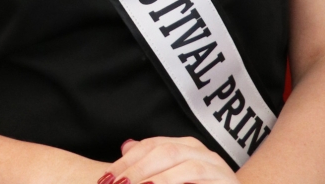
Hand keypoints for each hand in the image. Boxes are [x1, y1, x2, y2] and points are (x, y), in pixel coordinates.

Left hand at [97, 135, 238, 183]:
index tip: (106, 179)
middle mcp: (203, 152)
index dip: (127, 162)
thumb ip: (153, 162)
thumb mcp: (174, 175)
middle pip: (166, 153)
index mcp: (186, 146)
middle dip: (139, 171)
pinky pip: (202, 183)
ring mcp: (218, 169)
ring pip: (187, 169)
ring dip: (160, 181)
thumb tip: (126, 146)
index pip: (151, 145)